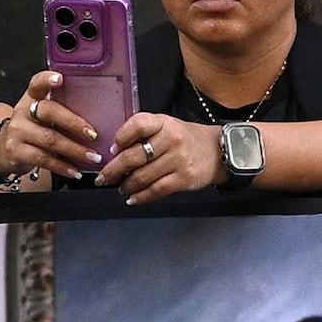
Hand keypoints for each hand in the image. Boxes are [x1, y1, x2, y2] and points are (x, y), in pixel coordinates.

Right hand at [0, 75, 102, 188]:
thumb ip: (61, 109)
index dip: (47, 80)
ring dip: (75, 150)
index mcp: (32, 97)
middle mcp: (23, 111)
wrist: (3, 149)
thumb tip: (99, 116)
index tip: (60, 78)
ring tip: (93, 157)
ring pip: (49, 139)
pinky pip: (43, 159)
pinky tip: (75, 171)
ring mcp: (18, 131)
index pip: (37, 84)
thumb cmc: (32, 129)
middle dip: (74, 123)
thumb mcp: (41, 114)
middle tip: (94, 134)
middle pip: (48, 112)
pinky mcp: (16, 151)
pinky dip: (63, 166)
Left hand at [107, 112, 229, 201]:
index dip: (121, 138)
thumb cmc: (186, 139)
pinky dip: (141, 197)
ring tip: (121, 187)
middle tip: (103, 178)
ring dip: (126, 185)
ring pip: (142, 176)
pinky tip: (133, 199)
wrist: (218, 151)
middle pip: (134, 156)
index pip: (137, 125)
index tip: (112, 150)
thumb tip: (116, 153)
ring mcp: (178, 159)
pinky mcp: (184, 178)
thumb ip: (143, 134)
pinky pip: (156, 190)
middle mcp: (171, 139)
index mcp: (163, 122)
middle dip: (113, 170)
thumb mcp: (166, 126)